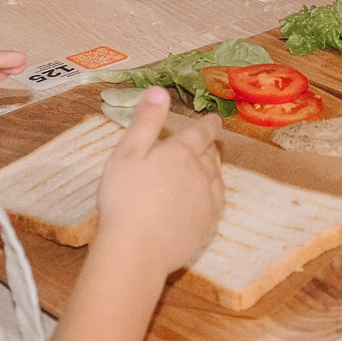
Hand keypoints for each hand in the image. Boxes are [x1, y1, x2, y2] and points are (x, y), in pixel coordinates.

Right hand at [91, 87, 222, 276]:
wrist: (136, 250)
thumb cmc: (125, 199)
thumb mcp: (127, 153)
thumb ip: (146, 121)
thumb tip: (159, 90)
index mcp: (181, 152)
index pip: (202, 132)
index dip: (208, 124)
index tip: (214, 119)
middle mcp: (201, 174)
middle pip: (211, 155)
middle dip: (209, 146)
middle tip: (208, 142)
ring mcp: (207, 202)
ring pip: (217, 178)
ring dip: (213, 169)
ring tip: (208, 167)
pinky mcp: (207, 226)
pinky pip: (216, 203)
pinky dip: (213, 194)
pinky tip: (205, 199)